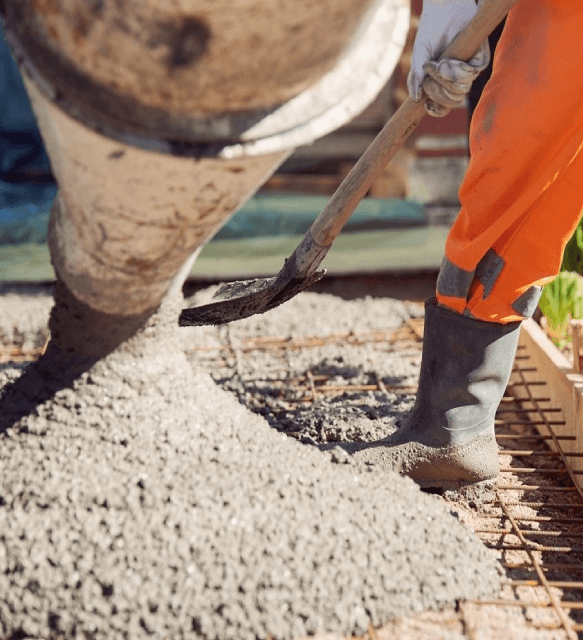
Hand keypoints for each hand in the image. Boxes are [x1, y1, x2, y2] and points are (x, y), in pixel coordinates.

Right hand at [407, 0, 489, 116]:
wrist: (444, 8)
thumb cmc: (430, 31)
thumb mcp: (419, 56)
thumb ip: (415, 78)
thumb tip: (415, 99)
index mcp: (442, 83)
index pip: (444, 106)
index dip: (437, 110)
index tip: (428, 105)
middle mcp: (457, 78)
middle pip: (453, 100)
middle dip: (439, 91)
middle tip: (429, 72)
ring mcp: (469, 69)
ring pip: (463, 88)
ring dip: (447, 78)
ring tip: (440, 62)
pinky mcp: (481, 57)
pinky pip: (474, 73)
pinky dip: (459, 69)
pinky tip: (449, 59)